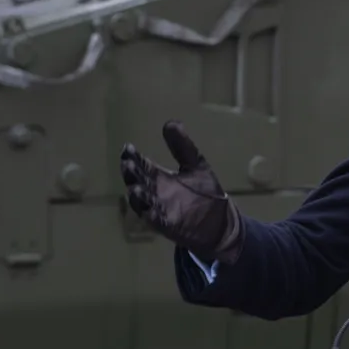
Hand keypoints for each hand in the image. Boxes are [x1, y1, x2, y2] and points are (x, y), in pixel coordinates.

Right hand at [120, 121, 235, 259]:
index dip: (134, 158)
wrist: (220, 222)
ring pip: (143, 203)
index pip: (142, 165)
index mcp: (161, 178)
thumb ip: (182, 147)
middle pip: (139, 182)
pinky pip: (157, 222)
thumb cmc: (205, 193)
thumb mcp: (196, 165)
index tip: (128, 148)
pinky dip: (152, 217)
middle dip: (132, 174)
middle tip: (127, 164)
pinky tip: (148, 211)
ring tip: (134, 188)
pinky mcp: (170, 226)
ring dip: (138, 197)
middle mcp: (156, 193)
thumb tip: (170, 122)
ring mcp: (161, 210)